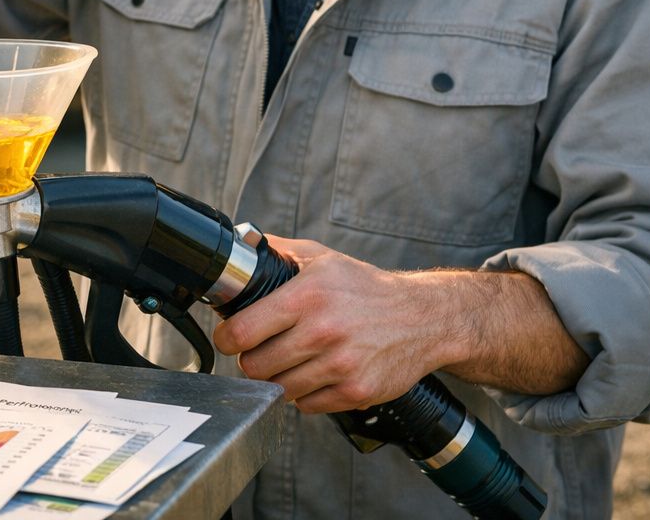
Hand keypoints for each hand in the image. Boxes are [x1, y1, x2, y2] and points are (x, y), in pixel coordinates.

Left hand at [212, 235, 456, 413]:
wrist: (423, 318)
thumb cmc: (367, 287)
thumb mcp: (322, 257)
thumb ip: (278, 251)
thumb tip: (242, 244)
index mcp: (307, 296)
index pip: (242, 332)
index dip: (227, 338)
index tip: (230, 338)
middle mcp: (322, 332)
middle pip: (255, 367)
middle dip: (253, 360)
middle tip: (262, 350)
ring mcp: (340, 365)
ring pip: (279, 389)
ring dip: (279, 378)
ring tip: (292, 361)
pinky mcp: (356, 391)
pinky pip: (307, 405)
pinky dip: (305, 394)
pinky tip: (316, 373)